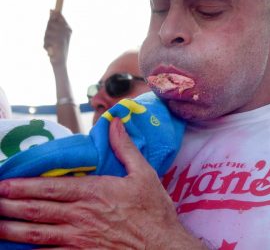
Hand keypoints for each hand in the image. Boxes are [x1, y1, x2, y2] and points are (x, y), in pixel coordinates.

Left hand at [0, 118, 204, 248]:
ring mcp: (78, 239)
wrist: (162, 246)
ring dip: (11, 229)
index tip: (3, 184)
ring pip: (36, 234)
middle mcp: (80, 216)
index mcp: (94, 193)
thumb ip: (124, 148)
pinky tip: (18, 249)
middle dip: (9, 205)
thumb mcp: (144, 174)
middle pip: (36, 210)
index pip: (51, 188)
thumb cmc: (153, 211)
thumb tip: (114, 122)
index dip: (23, 186)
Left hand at [43, 10, 71, 66]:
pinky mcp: (59, 43)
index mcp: (68, 29)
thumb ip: (53, 23)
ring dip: (46, 38)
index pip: (60, 16)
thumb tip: (51, 10)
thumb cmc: (56, 48)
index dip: (54, 15)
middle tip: (49, 38)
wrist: (60, 63)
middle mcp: (67, 32)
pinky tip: (50, 50)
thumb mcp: (55, 34)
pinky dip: (46, 45)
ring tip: (50, 45)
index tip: (50, 11)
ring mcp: (63, 37)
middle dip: (48, 29)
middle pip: (51, 23)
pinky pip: (47, 39)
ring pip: (48, 31)